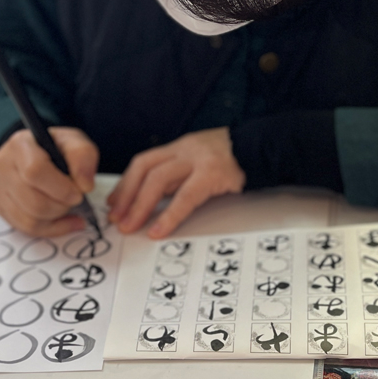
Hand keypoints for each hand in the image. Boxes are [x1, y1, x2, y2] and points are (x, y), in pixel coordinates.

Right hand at [0, 127, 97, 236]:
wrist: (38, 153)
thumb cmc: (57, 149)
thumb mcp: (76, 143)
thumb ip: (84, 157)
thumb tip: (84, 186)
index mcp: (20, 145)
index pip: (35, 172)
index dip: (61, 189)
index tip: (78, 192)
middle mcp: (3, 165)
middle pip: (33, 202)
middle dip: (61, 206)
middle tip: (73, 198)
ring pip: (29, 220)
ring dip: (56, 217)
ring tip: (65, 205)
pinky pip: (26, 228)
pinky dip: (52, 228)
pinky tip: (64, 220)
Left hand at [108, 127, 244, 238]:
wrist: (263, 149)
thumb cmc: (232, 161)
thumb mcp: (199, 164)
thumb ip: (179, 178)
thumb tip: (152, 201)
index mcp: (179, 148)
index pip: (143, 163)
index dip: (125, 184)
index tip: (114, 204)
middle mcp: (185, 150)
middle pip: (145, 169)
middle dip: (127, 196)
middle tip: (116, 220)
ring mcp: (198, 160)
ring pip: (158, 179)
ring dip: (140, 205)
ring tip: (131, 226)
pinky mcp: (212, 175)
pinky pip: (185, 197)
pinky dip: (168, 216)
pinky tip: (158, 230)